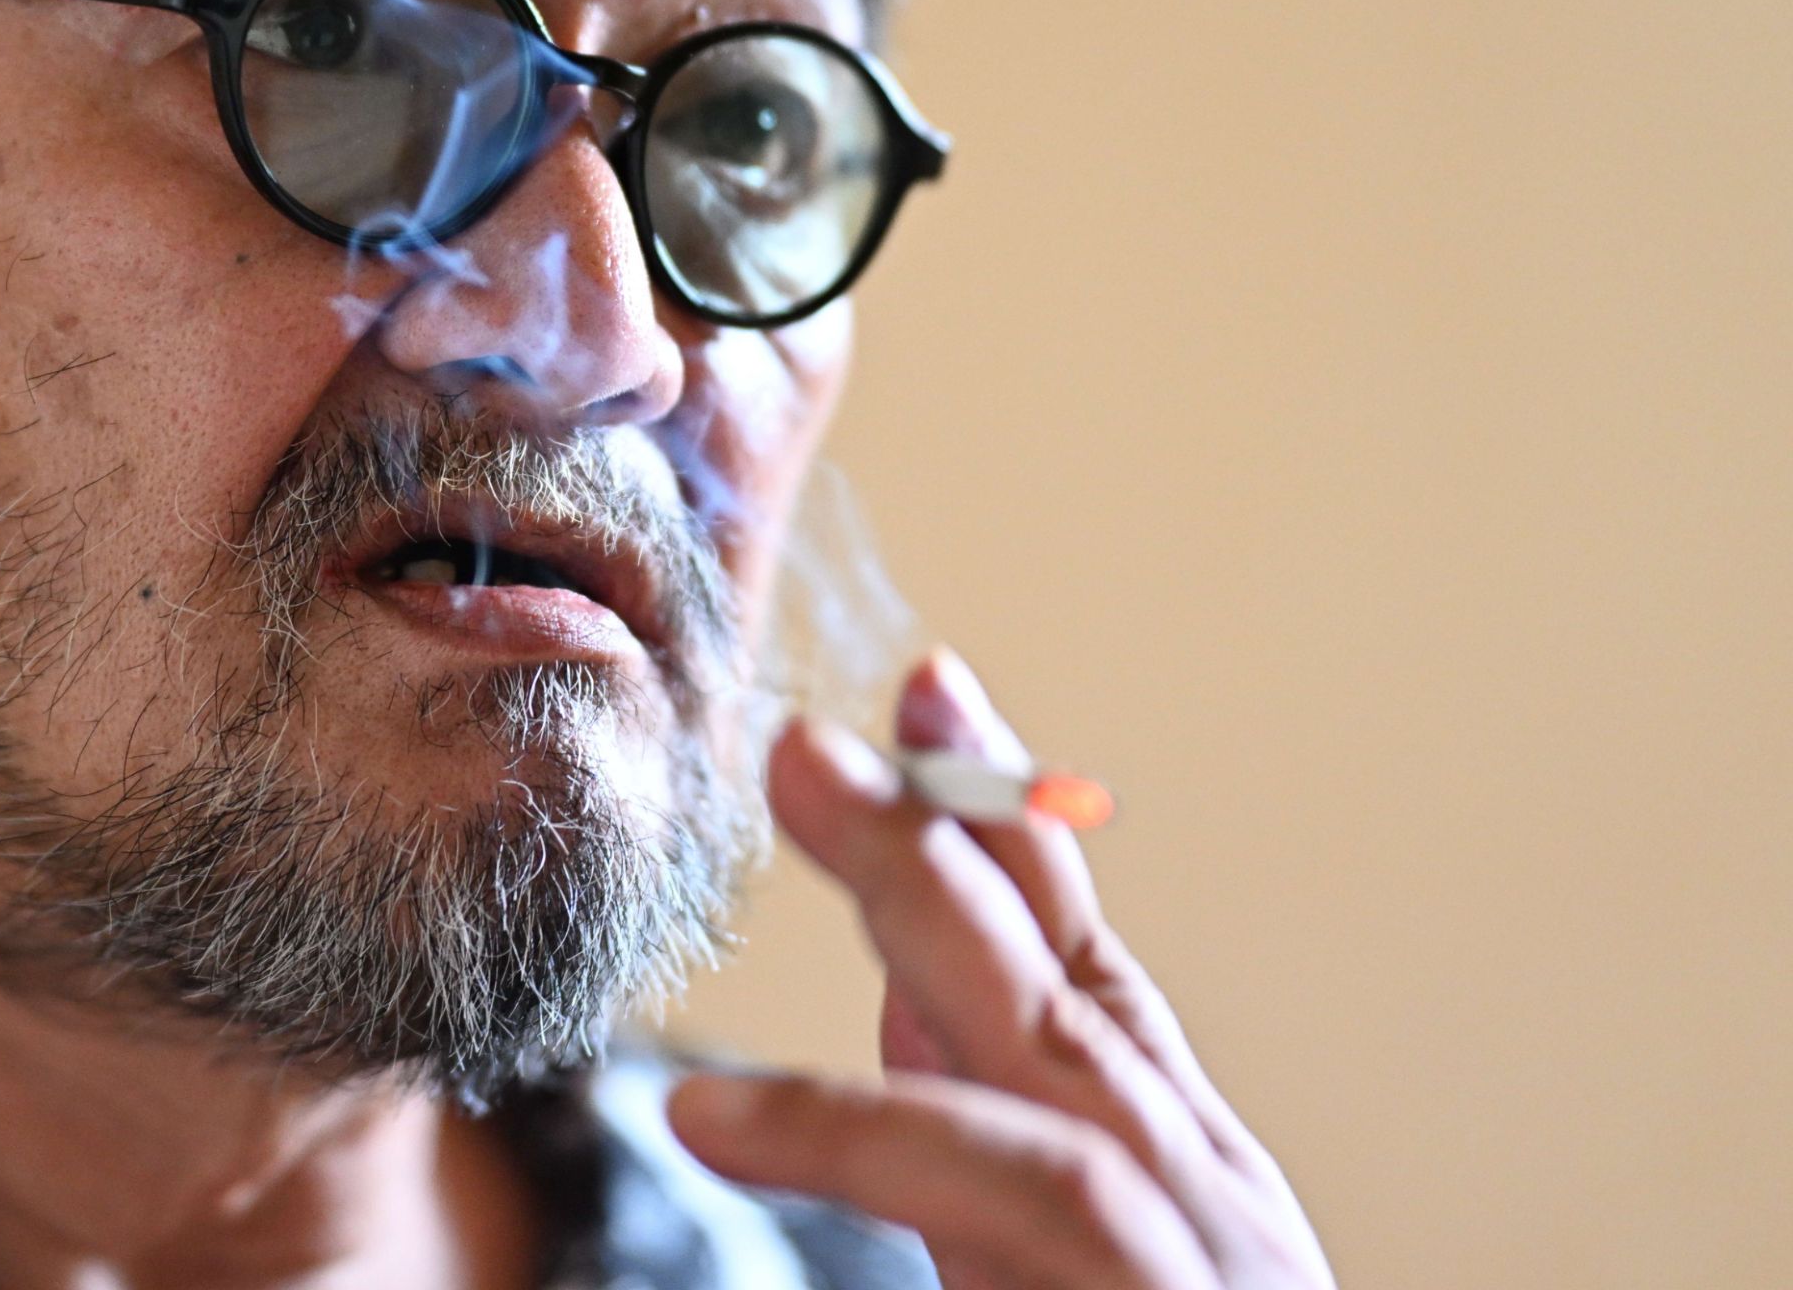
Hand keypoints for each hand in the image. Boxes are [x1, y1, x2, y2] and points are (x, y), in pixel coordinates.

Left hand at [668, 651, 1333, 1289]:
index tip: (928, 679)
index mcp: (1174, 1160)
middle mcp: (1202, 1188)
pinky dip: (872, 1140)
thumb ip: (978, 1145)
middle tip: (803, 735)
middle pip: (1060, 978)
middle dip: (935, 835)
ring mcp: (1196, 1250)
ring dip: (927, 902)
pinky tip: (708, 1115)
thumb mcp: (1052, 1267)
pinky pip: (1028, 1202)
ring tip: (795, 785)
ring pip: (1056, 1054)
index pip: (1082, 958)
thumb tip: (908, 999)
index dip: (1008, 817)